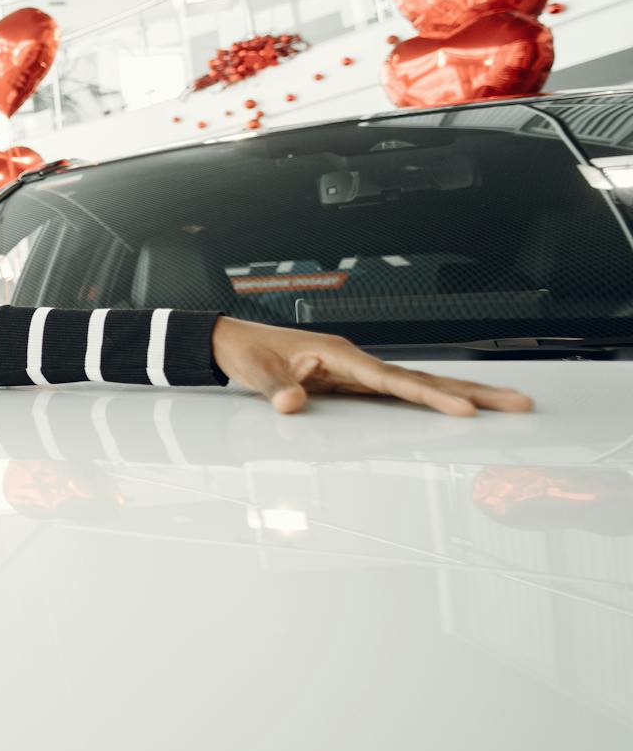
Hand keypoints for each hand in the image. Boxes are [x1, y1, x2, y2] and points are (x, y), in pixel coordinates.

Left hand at [210, 318, 533, 416]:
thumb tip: (292, 403)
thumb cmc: (247, 352)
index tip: (465, 411)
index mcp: (339, 354)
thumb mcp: (256, 373)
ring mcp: (358, 370)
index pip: (394, 380)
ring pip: (419, 384)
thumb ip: (276, 389)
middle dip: (472, 393)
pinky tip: (459, 407)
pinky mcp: (353, 381)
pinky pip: (401, 392)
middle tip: (519, 403)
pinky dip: (432, 399)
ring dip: (462, 395)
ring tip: (506, 404)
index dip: (430, 398)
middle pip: (423, 379)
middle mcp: (356, 360)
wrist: (232, 340)